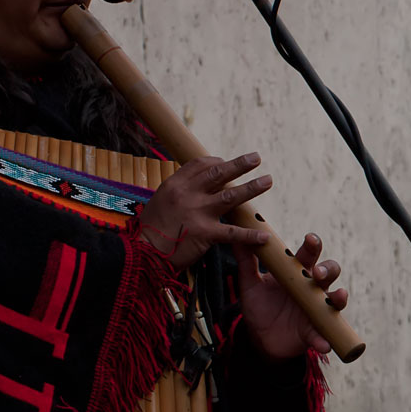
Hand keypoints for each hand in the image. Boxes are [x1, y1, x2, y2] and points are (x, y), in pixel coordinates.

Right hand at [137, 153, 270, 268]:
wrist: (142, 253)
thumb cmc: (151, 229)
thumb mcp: (160, 201)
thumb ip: (180, 191)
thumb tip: (198, 183)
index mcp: (175, 185)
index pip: (200, 165)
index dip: (217, 162)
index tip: (227, 163)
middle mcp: (187, 194)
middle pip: (218, 174)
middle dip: (239, 165)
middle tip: (256, 158)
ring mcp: (197, 213)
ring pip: (230, 196)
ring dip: (252, 188)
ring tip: (268, 180)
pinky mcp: (204, 234)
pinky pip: (232, 233)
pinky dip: (250, 235)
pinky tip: (264, 236)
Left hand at [232, 232, 348, 359]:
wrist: (259, 338)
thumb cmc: (259, 306)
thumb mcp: (250, 284)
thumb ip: (246, 261)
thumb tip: (238, 237)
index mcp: (298, 273)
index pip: (309, 254)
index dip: (313, 245)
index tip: (310, 239)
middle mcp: (312, 288)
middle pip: (329, 272)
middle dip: (327, 269)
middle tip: (317, 273)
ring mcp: (317, 309)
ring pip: (336, 299)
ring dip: (339, 298)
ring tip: (338, 297)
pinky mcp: (315, 332)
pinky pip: (324, 335)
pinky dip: (324, 340)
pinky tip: (323, 345)